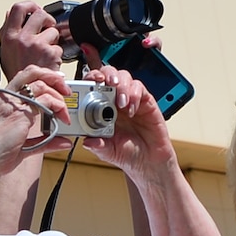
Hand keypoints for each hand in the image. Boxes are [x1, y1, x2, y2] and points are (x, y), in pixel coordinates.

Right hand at [0, 1, 65, 74]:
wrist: (25, 92)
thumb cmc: (16, 72)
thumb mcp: (4, 50)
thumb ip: (6, 30)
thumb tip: (8, 13)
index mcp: (9, 36)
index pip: (18, 8)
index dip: (30, 5)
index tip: (34, 9)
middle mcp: (22, 38)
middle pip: (40, 13)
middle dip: (47, 20)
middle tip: (46, 28)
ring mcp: (37, 45)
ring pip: (53, 30)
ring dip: (52, 39)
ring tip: (45, 52)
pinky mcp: (50, 53)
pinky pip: (58, 46)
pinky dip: (56, 54)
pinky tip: (49, 62)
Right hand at [0, 66, 66, 186]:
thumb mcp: (25, 144)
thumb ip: (45, 141)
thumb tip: (64, 142)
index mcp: (3, 100)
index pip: (24, 78)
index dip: (43, 77)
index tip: (57, 83)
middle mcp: (6, 97)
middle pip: (32, 72)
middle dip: (53, 77)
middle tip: (66, 90)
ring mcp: (13, 102)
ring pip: (41, 84)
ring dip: (59, 95)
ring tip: (65, 112)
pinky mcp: (21, 112)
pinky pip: (46, 99)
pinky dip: (58, 106)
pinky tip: (62, 116)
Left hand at [78, 65, 177, 179]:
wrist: (148, 161)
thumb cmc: (126, 153)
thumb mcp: (108, 151)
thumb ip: (98, 145)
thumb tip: (87, 141)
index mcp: (100, 109)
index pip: (92, 86)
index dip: (89, 80)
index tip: (86, 83)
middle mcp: (114, 101)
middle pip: (108, 74)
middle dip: (106, 74)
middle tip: (106, 83)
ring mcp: (129, 99)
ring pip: (124, 77)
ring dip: (121, 85)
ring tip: (121, 102)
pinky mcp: (145, 101)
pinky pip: (139, 88)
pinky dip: (135, 95)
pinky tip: (132, 109)